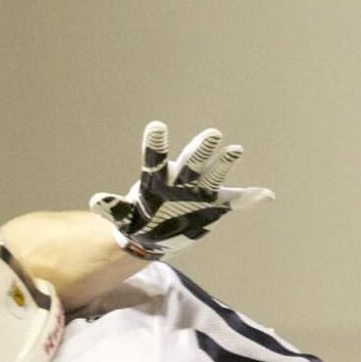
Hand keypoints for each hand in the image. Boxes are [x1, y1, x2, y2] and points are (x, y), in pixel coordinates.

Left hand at [90, 120, 274, 259]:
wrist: (154, 235)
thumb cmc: (138, 219)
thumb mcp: (123, 217)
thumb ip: (112, 208)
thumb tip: (96, 200)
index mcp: (156, 180)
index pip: (155, 159)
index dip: (156, 144)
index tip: (156, 126)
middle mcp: (180, 181)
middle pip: (191, 162)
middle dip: (201, 150)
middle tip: (211, 134)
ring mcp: (198, 192)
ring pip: (212, 175)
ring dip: (223, 164)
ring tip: (235, 150)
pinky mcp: (212, 205)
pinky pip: (233, 201)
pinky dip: (247, 199)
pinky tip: (264, 195)